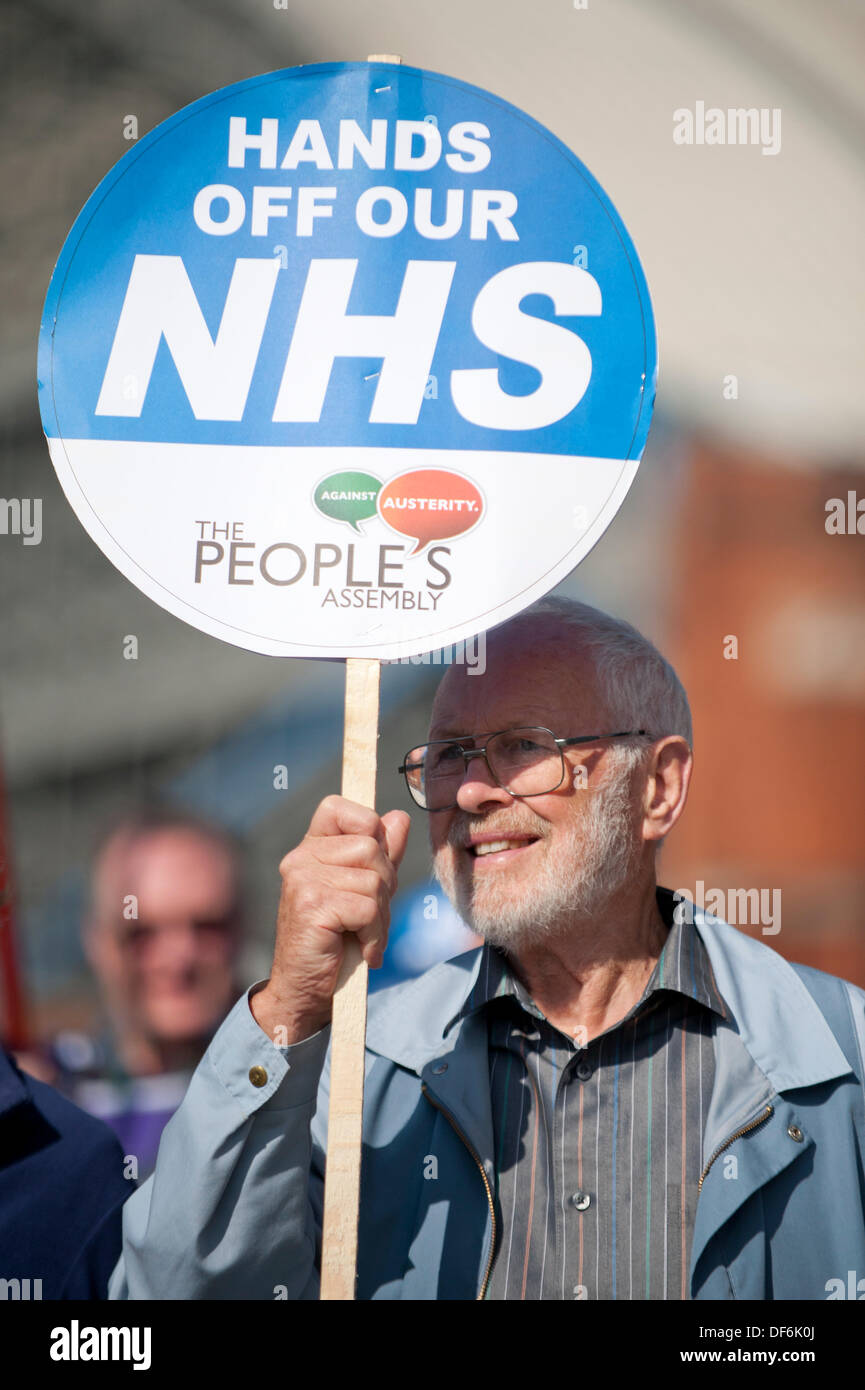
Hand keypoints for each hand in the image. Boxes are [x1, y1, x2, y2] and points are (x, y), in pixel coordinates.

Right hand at [250, 795, 410, 1044]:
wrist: (304, 990)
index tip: (371, 865)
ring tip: (364, 936)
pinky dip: (375, 935)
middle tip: (369, 918)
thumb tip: (398, 817)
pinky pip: (367, 908)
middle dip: (385, 886)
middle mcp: (300, 858)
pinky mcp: (311, 906)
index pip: (340, 807)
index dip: (368, 827)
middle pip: (371, 848)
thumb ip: (381, 855)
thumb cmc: (334, 941)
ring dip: (381, 917)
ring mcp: (303, 880)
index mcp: (310, 848)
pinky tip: (363, 951)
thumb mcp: (362, 891)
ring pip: (374, 880)